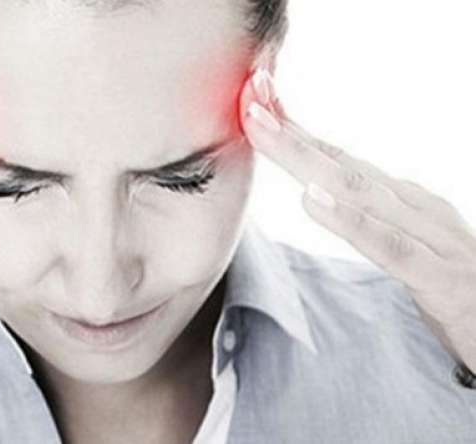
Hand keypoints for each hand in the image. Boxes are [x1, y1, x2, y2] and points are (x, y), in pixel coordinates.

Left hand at [239, 68, 475, 371]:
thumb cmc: (452, 283)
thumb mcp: (404, 243)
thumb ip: (368, 216)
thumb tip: (318, 188)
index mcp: (403, 200)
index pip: (338, 158)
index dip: (294, 130)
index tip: (254, 102)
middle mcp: (416, 207)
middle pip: (342, 164)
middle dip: (291, 132)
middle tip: (251, 99)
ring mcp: (433, 237)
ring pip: (359, 192)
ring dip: (307, 159)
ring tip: (266, 131)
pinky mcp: (441, 277)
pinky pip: (391, 247)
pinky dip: (351, 221)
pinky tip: (314, 199)